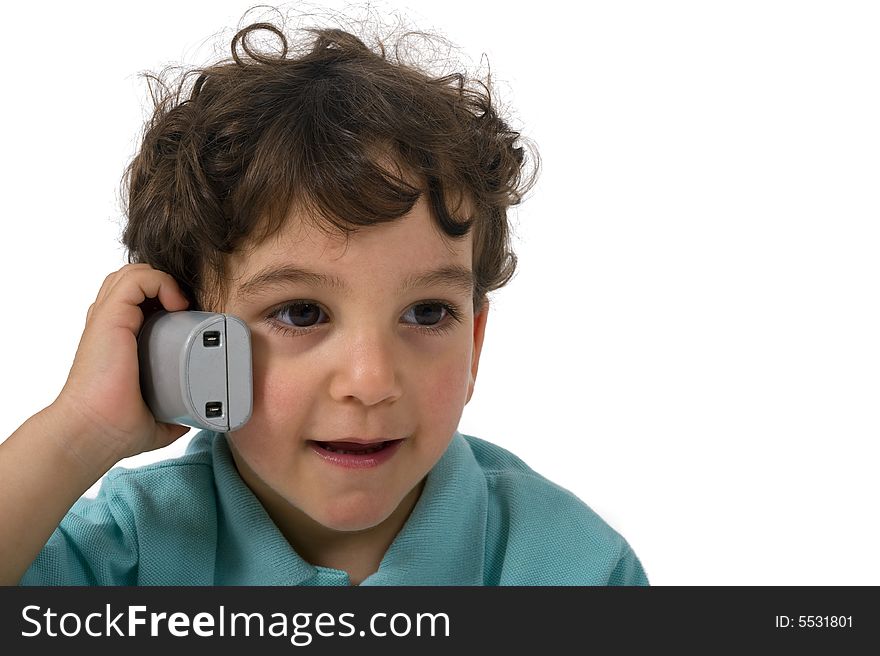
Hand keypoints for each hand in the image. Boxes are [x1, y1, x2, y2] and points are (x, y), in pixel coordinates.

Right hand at [48, 263, 191, 467]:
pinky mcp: (110, 317)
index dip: (166, 299)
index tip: (190, 320)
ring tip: (181, 307)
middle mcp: (110, 324)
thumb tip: (189, 418)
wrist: (95, 432)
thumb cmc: (117, 427)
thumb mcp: (156, 418)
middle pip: (136, 280)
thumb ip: (172, 413)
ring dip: (164, 280)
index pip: (140, 299)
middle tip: (187, 311)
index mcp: (118, 339)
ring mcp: (108, 318)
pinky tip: (176, 304)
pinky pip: (136, 279)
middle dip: (166, 285)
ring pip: (134, 273)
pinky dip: (161, 282)